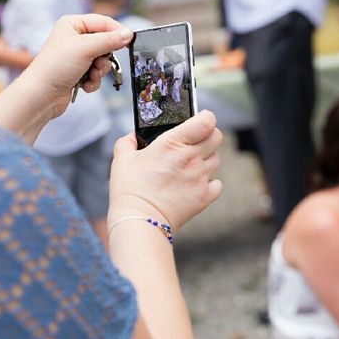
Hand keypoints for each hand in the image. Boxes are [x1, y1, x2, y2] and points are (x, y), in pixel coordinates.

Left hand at [21, 14, 133, 118]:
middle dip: (105, 58)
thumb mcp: (86, 48)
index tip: (129, 43)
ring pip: (102, 61)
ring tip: (89, 76)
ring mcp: (76, 56)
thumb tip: (129, 34)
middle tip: (98, 65)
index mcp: (73, 24)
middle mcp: (75, 38)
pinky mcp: (78, 72)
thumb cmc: (56, 67)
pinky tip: (84, 86)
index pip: (103, 22)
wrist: (41, 95)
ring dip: (100, 72)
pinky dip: (93, 81)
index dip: (117, 32)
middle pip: (105, 43)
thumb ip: (110, 40)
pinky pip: (96, 74)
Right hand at [109, 110, 223, 230]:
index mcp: (172, 143)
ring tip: (190, 165)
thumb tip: (133, 136)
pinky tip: (196, 184)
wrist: (139, 220)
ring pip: (216, 159)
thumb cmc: (129, 190)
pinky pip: (217, 184)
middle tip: (196, 141)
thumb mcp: (121, 159)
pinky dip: (211, 183)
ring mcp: (200, 178)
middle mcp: (190, 158)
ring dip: (207, 159)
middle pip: (216, 137)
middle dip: (209, 135)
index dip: (206, 117)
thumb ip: (127, 142)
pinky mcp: (204, 197)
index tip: (200, 119)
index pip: (206, 121)